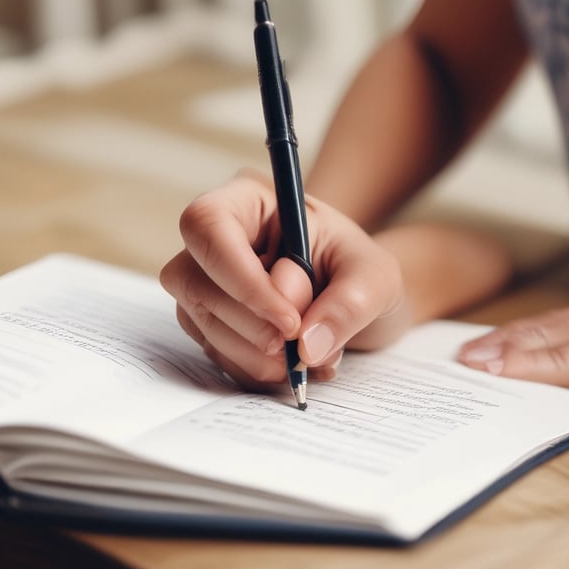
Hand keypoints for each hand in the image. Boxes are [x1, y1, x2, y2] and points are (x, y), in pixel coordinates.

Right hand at [160, 170, 405, 389]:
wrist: (354, 297)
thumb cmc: (359, 269)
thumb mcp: (374, 277)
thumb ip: (348, 304)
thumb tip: (306, 346)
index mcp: (251, 200)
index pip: (209, 223)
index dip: (239, 277)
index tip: (289, 320)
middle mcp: (217, 236)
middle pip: (194, 279)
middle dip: (251, 326)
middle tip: (303, 348)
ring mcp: (204, 279)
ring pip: (200, 321)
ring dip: (256, 355)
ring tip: (312, 357)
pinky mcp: (207, 319)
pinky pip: (214, 351)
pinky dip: (255, 369)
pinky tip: (294, 364)